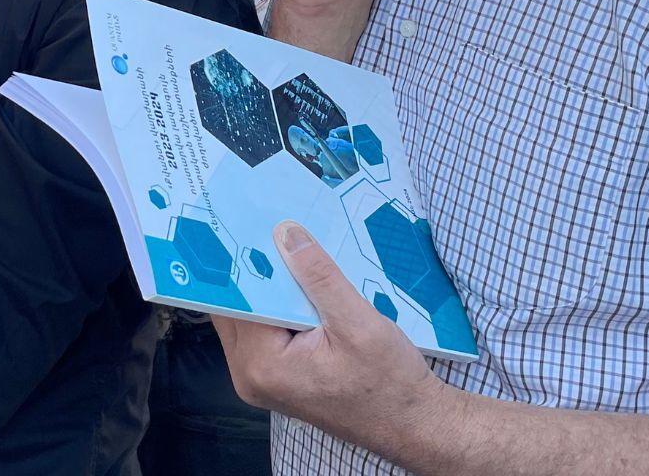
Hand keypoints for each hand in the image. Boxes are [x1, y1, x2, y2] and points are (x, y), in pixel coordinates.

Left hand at [213, 223, 455, 456]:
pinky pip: (262, 332)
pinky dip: (277, 308)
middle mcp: (250, 376)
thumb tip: (286, 235)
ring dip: (268, 289)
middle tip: (271, 229)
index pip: (239, 298)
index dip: (246, 260)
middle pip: (236, 307)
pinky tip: (300, 286)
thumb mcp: (359, 324)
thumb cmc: (391, 384)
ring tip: (290, 252)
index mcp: (263, 365)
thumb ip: (320, 278)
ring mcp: (259, 380)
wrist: (412, 425)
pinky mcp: (274, 379)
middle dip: (254, 271)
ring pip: (247, 318)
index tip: (251, 224)